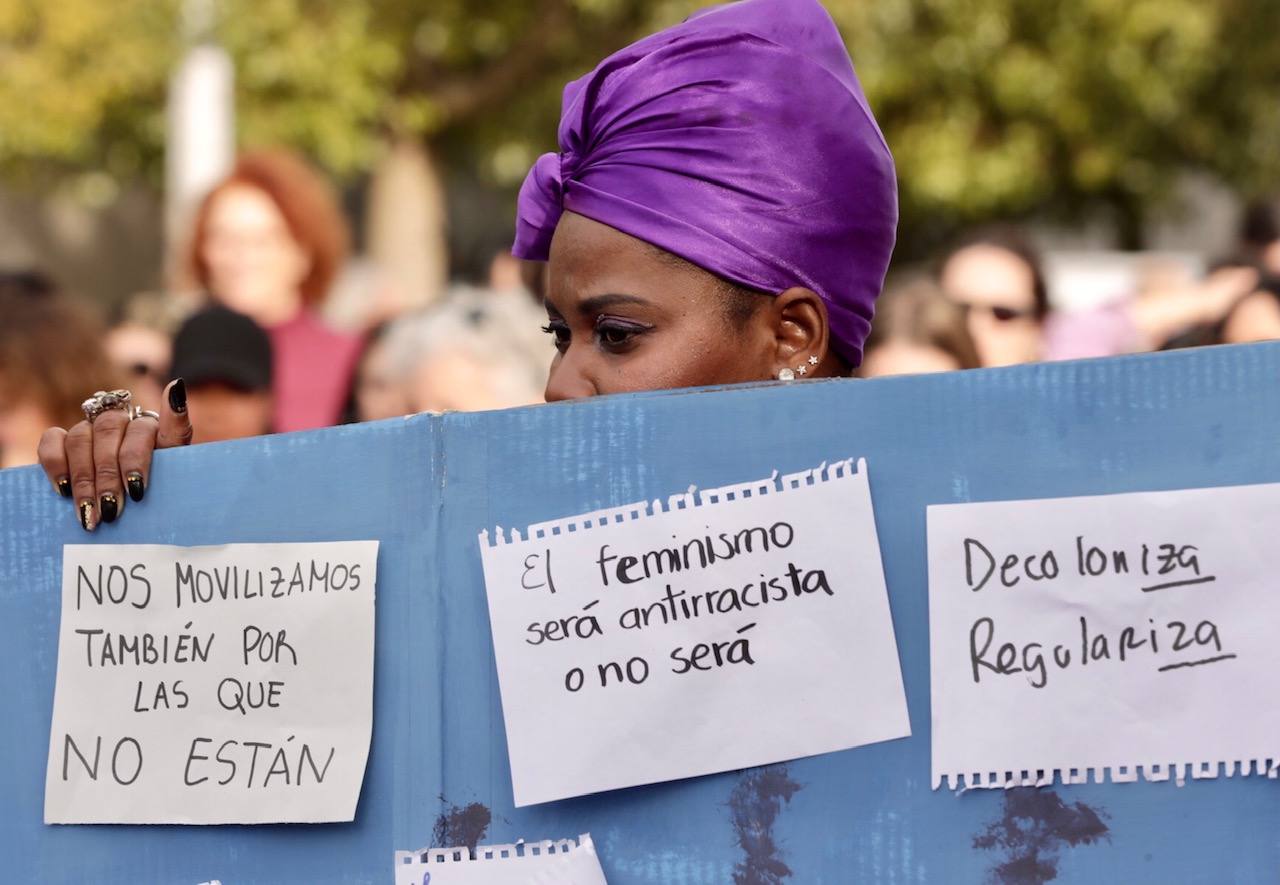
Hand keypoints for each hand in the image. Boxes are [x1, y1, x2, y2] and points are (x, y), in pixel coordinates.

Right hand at [37, 379, 193, 530]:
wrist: (131, 508)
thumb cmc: (157, 492)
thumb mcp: (173, 475)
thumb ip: (176, 433)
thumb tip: (176, 386)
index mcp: (156, 430)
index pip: (147, 427)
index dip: (138, 456)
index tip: (137, 487)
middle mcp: (123, 422)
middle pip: (110, 431)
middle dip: (109, 475)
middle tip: (112, 509)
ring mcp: (91, 429)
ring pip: (81, 437)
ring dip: (84, 477)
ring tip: (91, 511)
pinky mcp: (62, 440)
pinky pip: (52, 439)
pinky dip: (56, 464)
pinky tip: (65, 490)